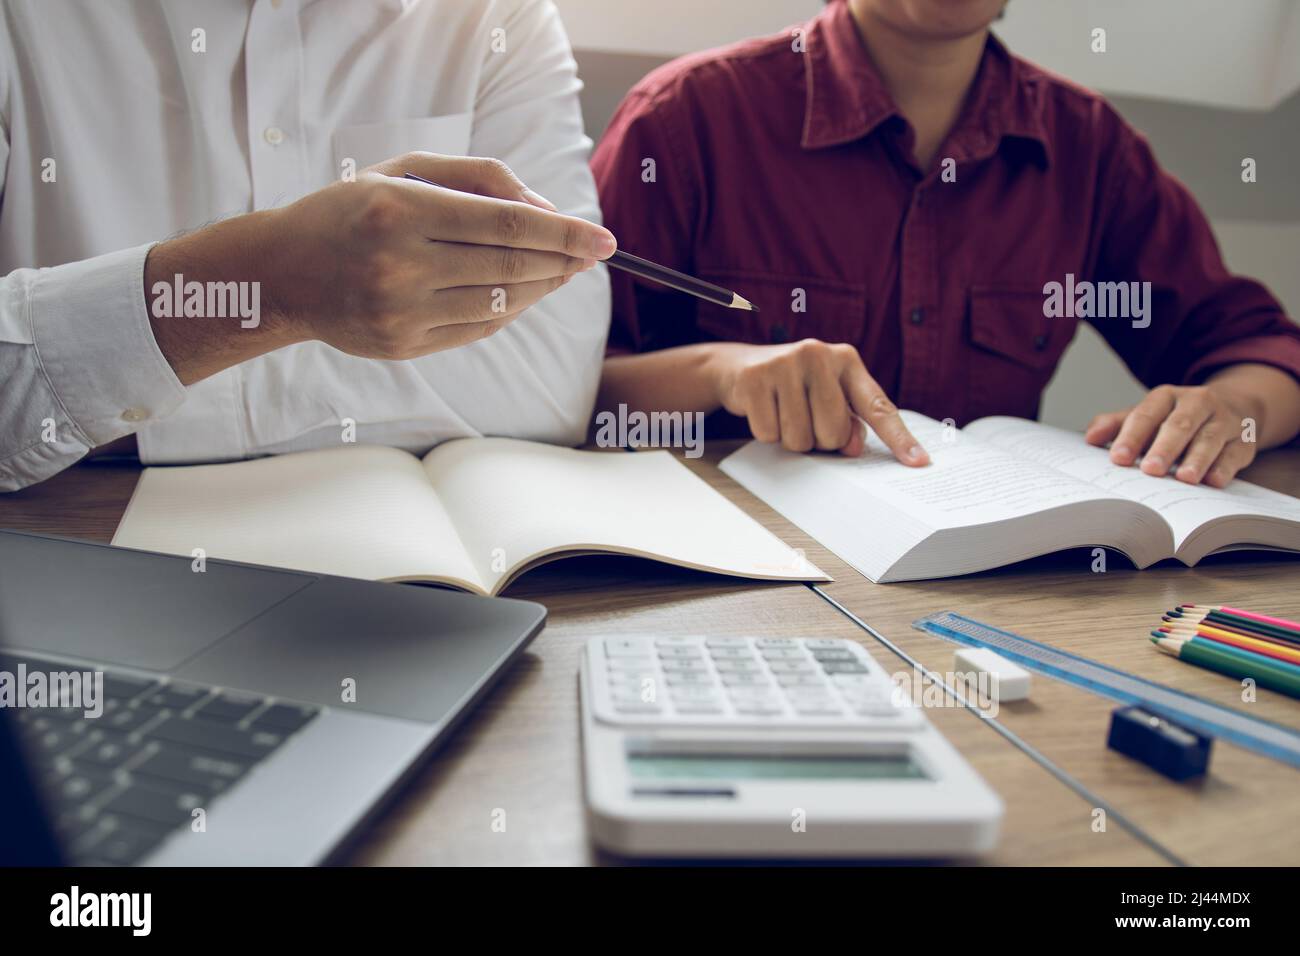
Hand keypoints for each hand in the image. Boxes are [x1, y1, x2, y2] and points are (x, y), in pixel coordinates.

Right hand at [262, 152, 615, 356]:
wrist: (283, 272)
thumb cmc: (352, 211)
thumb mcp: (403, 172)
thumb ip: (478, 178)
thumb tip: (548, 207)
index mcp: (402, 210)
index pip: (509, 223)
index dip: (565, 232)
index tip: (604, 239)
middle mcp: (401, 264)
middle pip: (513, 265)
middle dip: (565, 260)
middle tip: (594, 252)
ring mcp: (402, 311)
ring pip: (501, 302)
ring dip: (543, 286)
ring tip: (563, 269)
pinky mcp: (403, 345)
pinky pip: (479, 329)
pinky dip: (511, 310)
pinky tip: (525, 292)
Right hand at [709, 339, 928, 463]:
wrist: (737, 365)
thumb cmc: (792, 387)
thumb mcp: (825, 397)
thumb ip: (847, 421)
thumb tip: (852, 447)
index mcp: (846, 360)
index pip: (877, 406)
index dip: (899, 438)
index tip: (919, 463)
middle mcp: (819, 355)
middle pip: (834, 433)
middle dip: (818, 439)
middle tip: (803, 418)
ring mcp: (785, 363)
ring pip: (801, 438)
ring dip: (790, 438)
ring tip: (781, 412)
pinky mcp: (756, 378)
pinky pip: (770, 434)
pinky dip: (766, 432)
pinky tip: (762, 409)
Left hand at [1084, 383, 1256, 486]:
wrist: (1231, 406)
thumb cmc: (1175, 418)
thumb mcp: (1146, 416)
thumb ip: (1117, 425)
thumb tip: (1089, 437)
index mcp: (1166, 396)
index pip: (1146, 414)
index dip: (1131, 437)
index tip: (1118, 458)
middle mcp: (1197, 403)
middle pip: (1180, 424)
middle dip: (1165, 448)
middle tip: (1151, 470)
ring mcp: (1223, 420)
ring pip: (1210, 438)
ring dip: (1197, 459)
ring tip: (1185, 478)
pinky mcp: (1243, 440)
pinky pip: (1234, 453)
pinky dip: (1224, 467)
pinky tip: (1213, 481)